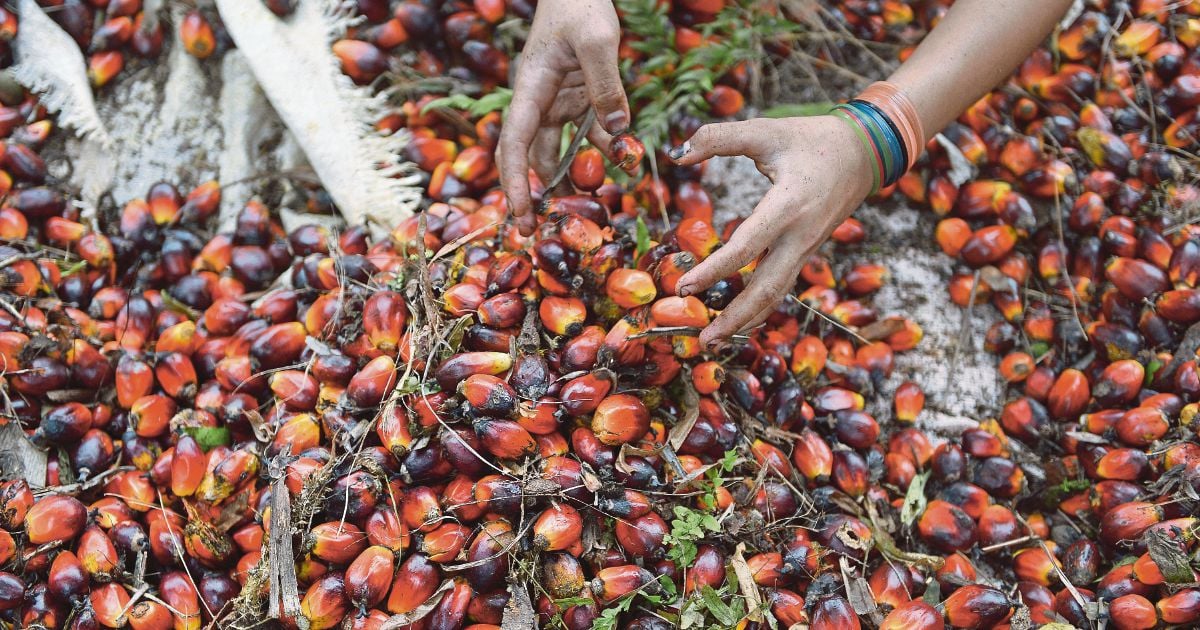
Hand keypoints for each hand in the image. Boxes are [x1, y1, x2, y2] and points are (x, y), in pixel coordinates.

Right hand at [499, 0, 629, 235]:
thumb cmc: (580, 5)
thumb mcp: (598, 41)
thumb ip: (608, 87)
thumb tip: (618, 134)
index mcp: (530, 89)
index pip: (514, 144)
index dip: (513, 183)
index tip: (518, 215)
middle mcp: (539, 100)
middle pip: (530, 155)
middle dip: (534, 192)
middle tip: (536, 231)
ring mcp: (559, 99)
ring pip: (563, 147)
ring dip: (581, 171)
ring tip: (600, 198)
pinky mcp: (580, 95)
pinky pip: (591, 129)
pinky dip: (606, 146)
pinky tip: (629, 158)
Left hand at [669, 116, 874, 348]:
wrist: (866, 151)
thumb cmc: (813, 139)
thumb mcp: (766, 131)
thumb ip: (719, 138)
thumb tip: (678, 154)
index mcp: (788, 204)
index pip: (746, 247)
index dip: (713, 270)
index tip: (684, 287)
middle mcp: (800, 235)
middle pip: (766, 288)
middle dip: (734, 317)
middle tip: (703, 342)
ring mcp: (806, 247)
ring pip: (776, 294)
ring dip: (746, 321)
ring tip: (714, 342)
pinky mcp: (806, 252)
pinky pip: (782, 286)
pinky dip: (760, 307)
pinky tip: (739, 322)